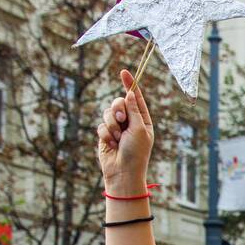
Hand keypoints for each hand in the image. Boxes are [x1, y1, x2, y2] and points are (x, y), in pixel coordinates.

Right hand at [97, 69, 154, 193]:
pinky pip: (101, 125)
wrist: (123, 172)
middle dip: (118, 109)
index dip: (130, 85)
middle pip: (119, 102)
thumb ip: (133, 111)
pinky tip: (111, 145)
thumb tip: (129, 94)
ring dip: (112, 125)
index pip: (135, 98)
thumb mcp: (139, 129)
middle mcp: (130, 122)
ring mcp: (117, 128)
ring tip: (117, 138)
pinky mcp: (106, 135)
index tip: (124, 72)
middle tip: (121, 120)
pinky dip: (106, 134)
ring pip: (108, 113)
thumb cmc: (136, 153)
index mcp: (143, 120)